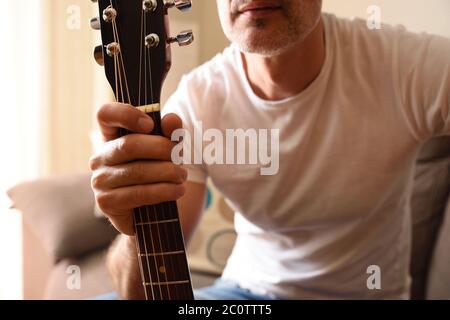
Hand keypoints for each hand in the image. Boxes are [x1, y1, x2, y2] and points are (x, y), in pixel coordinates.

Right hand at [90, 103, 186, 234]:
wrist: (153, 213)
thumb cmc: (158, 173)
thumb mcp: (168, 150)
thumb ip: (171, 133)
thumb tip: (172, 119)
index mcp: (111, 137)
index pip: (105, 115)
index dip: (126, 114)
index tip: (151, 124)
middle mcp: (100, 157)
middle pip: (129, 145)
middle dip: (162, 149)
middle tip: (180, 157)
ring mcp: (100, 181)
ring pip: (136, 171)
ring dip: (167, 172)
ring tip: (182, 176)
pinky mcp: (106, 203)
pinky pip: (138, 194)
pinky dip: (163, 191)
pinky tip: (177, 190)